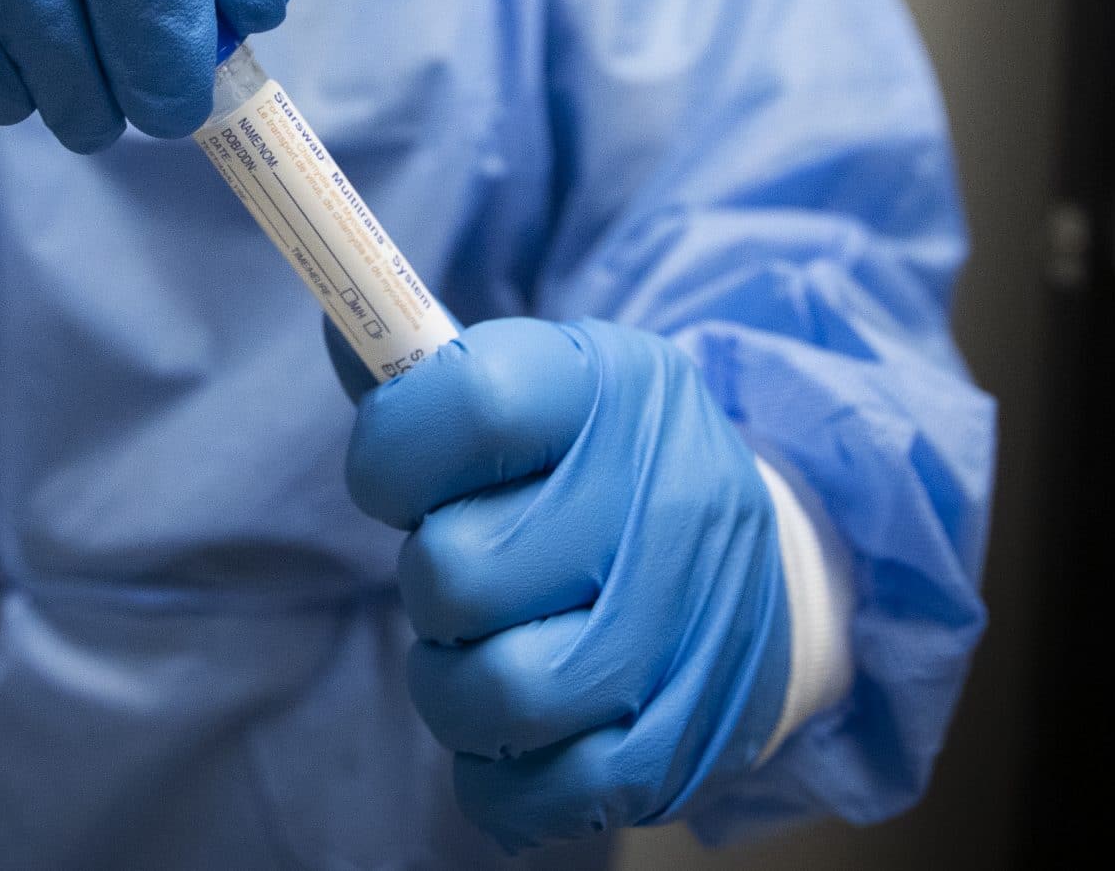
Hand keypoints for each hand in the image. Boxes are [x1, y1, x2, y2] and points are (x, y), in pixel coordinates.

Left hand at [338, 316, 789, 848]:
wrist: (774, 568)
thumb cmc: (603, 470)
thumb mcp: (546, 383)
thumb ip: (430, 369)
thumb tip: (340, 322)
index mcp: (612, 388)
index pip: (470, 402)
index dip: (392, 450)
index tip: (396, 478)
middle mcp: (662, 500)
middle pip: (459, 569)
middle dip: (430, 578)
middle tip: (460, 571)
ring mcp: (680, 632)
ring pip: (496, 692)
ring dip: (452, 683)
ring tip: (478, 650)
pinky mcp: (681, 744)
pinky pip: (541, 792)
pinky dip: (498, 776)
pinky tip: (511, 731)